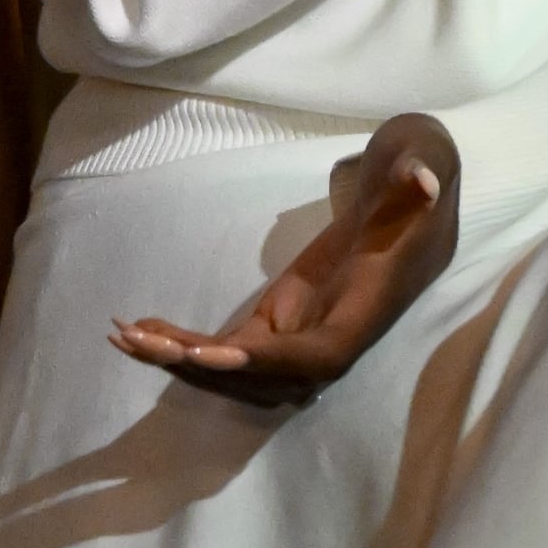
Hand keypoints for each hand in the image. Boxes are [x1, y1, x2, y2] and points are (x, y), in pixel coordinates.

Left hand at [110, 114, 459, 406]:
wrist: (408, 206)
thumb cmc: (412, 187)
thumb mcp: (422, 170)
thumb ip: (419, 177)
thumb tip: (419, 181)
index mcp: (365, 313)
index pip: (317, 355)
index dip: (269, 362)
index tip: (218, 354)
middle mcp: (327, 341)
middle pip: (261, 377)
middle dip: (203, 367)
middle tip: (144, 342)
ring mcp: (296, 338)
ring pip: (234, 372)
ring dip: (179, 360)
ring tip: (125, 335)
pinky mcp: (274, 327)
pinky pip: (223, 349)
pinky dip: (180, 343)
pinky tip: (138, 327)